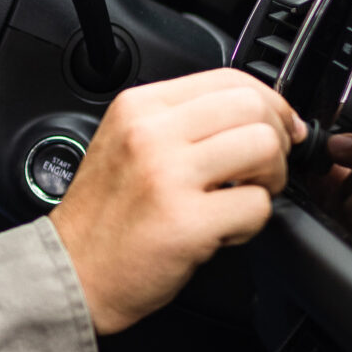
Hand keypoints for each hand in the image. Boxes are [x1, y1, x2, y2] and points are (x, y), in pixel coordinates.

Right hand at [50, 70, 303, 335]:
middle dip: (276, 138)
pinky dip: (252, 223)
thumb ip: (178, 122)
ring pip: (264, 148)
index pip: (228, 78)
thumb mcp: (126, 143)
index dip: (269, 101)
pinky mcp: (187, 221)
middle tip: (265, 168)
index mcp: (138, 107)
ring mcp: (168, 176)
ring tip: (245, 197)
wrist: (72, 273)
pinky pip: (257, 205)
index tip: (280, 125)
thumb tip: (252, 113)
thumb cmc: (104, 217)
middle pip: (252, 107)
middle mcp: (151, 133)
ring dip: (271, 177)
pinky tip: (224, 230)